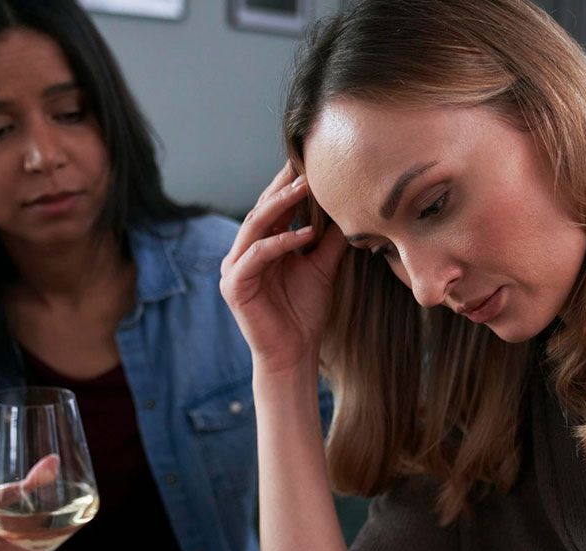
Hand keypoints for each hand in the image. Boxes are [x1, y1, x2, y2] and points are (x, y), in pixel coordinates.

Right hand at [220, 162, 346, 374]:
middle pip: (263, 209)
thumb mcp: (322, 267)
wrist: (294, 353)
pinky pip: (257, 256)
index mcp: (262, 245)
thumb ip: (330, 240)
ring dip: (281, 205)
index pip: (275, 207)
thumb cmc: (305, 312)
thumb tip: (351, 209)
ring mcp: (235, 267)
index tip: (312, 161)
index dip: (291, 185)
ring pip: (256, 225)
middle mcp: (244, 252)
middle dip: (284, 186)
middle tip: (305, 163)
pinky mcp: (234, 285)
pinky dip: (279, 243)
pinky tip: (304, 235)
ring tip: (304, 188)